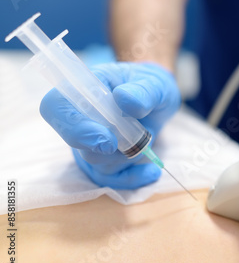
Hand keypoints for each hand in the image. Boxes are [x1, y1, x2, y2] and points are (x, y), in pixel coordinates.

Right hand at [40, 62, 180, 188]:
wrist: (160, 104)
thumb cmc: (151, 88)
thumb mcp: (156, 83)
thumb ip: (144, 91)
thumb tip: (125, 99)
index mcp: (85, 89)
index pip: (55, 106)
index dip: (73, 125)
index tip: (106, 137)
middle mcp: (82, 118)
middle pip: (73, 140)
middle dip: (97, 149)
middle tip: (122, 147)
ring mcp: (91, 143)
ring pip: (95, 161)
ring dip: (124, 156)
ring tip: (148, 138)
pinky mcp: (104, 162)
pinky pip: (110, 179)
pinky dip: (132, 178)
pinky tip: (151, 171)